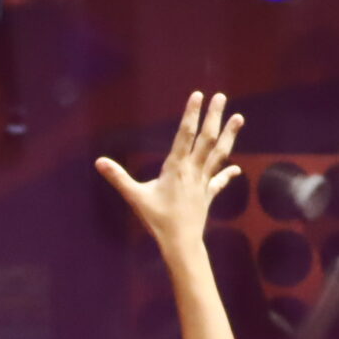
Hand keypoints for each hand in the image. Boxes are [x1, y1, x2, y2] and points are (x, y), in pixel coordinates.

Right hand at [96, 90, 243, 253]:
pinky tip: (237, 169)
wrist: (181, 242)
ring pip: (219, 154)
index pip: (185, 135)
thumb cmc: (158, 220)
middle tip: (220, 96)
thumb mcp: (135, 198)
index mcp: (176, 167)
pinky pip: (219, 181)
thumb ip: (119, 178)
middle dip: (214, 116)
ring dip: (229, 135)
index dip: (191, 114)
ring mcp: (203, 182)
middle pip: (207, 139)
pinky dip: (228, 174)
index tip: (198, 95)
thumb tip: (99, 162)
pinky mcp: (208, 195)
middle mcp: (193, 170)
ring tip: (239, 117)